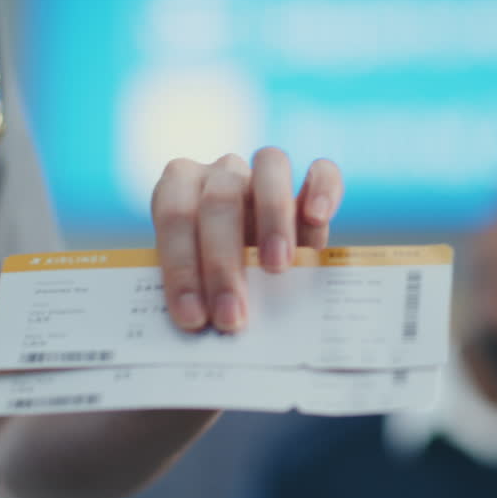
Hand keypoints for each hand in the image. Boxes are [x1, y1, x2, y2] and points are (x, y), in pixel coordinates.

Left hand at [151, 147, 343, 331]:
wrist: (250, 256)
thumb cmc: (211, 272)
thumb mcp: (196, 277)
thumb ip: (195, 289)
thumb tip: (197, 330)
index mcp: (180, 185)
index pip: (174, 214)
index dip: (181, 266)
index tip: (192, 316)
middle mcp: (222, 171)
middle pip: (219, 199)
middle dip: (222, 263)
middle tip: (231, 314)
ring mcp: (265, 172)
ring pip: (270, 167)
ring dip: (272, 217)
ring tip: (277, 268)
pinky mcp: (311, 181)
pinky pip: (322, 171)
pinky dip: (322, 190)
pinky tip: (317, 219)